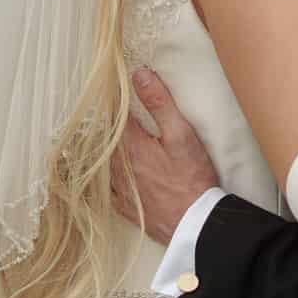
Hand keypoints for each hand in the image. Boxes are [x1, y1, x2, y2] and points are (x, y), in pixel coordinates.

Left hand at [111, 68, 220, 244]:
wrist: (196, 223)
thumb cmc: (192, 177)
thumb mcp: (181, 134)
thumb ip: (159, 103)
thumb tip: (139, 74)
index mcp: (130, 144)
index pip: (113, 114)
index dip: (114, 99)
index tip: (112, 86)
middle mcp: (118, 166)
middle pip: (105, 138)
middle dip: (108, 123)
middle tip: (109, 109)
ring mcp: (118, 188)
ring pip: (102, 161)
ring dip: (104, 147)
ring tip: (106, 136)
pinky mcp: (123, 206)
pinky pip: (104, 187)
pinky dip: (103, 175)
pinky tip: (106, 171)